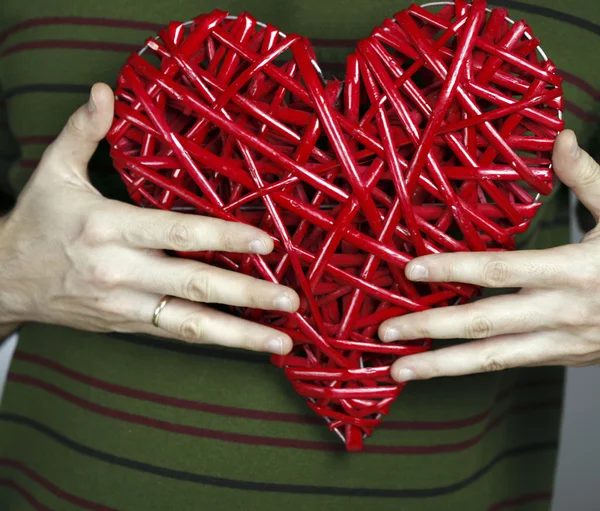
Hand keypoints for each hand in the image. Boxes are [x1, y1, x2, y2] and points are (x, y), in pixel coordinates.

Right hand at [0, 83, 298, 353]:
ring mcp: (126, 306)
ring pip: (192, 324)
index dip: (224, 238)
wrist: (4, 282)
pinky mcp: (128, 326)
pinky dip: (215, 339)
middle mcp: (122, 271)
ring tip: (282, 339)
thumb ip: (83, 132)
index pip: (178, 233)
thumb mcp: (53, 173)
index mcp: (108, 228)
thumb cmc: (36, 224)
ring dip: (241, 333)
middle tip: (291, 299)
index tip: (266, 243)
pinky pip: (177, 333)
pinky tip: (246, 341)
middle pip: (195, 285)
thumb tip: (104, 91)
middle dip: (248, 293)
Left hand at [379, 129, 599, 381]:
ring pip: (493, 360)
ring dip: (442, 366)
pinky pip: (508, 363)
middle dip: (432, 329)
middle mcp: (563, 312)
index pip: (502, 271)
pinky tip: (439, 366)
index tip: (412, 270)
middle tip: (386, 331)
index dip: (454, 269)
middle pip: (486, 323)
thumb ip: (588, 179)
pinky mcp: (563, 358)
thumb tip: (561, 138)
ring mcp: (563, 343)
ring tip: (398, 370)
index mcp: (575, 271)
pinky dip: (471, 365)